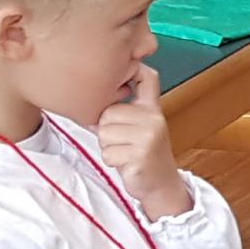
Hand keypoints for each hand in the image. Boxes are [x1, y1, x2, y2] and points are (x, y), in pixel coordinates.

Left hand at [94, 65, 192, 218]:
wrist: (162, 185)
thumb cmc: (143, 155)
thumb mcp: (140, 128)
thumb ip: (122, 112)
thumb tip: (88, 98)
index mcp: (152, 110)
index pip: (148, 79)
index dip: (135, 68)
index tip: (131, 63)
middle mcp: (153, 119)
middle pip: (108, 114)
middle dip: (107, 131)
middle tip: (124, 143)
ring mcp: (148, 137)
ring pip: (105, 134)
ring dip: (109, 148)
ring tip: (126, 153)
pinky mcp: (140, 155)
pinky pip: (109, 153)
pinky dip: (112, 161)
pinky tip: (127, 163)